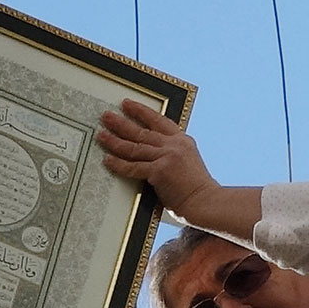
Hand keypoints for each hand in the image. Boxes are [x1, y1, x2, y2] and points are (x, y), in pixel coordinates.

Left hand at [97, 99, 220, 220]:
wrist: (206, 202)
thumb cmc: (197, 190)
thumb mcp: (188, 164)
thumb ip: (171, 156)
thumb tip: (149, 157)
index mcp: (182, 141)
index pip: (158, 120)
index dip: (141, 111)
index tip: (127, 105)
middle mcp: (174, 145)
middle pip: (142, 131)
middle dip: (121, 122)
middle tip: (106, 116)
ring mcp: (167, 157)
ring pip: (134, 146)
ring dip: (115, 140)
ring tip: (101, 135)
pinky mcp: (159, 171)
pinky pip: (133, 167)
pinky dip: (119, 164)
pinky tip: (107, 159)